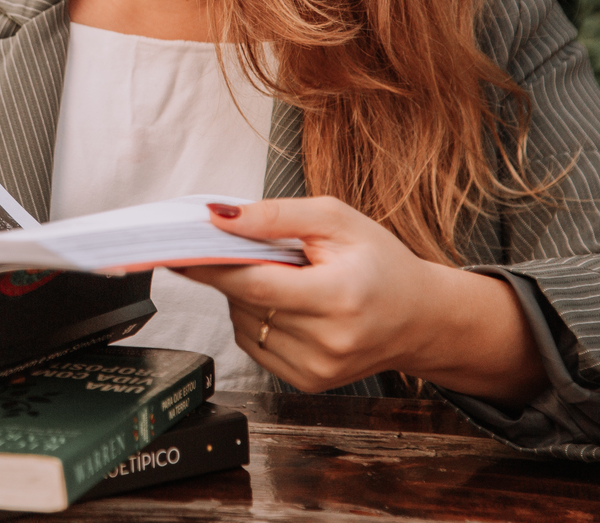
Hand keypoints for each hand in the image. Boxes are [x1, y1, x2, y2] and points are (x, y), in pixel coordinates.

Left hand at [182, 197, 546, 405]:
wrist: (420, 318)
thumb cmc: (381, 263)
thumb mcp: (336, 220)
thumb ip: (275, 216)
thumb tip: (220, 217)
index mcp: (341, 296)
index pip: (255, 284)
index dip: (212, 266)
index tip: (179, 251)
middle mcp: (330, 341)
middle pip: (246, 302)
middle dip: (232, 272)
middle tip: (242, 249)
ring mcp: (318, 368)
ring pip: (243, 324)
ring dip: (245, 296)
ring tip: (284, 278)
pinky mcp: (308, 382)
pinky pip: (253, 345)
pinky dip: (256, 319)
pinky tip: (286, 304)